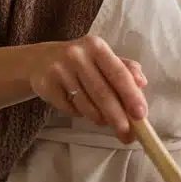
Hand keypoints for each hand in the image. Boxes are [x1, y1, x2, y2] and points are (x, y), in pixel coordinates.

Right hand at [26, 35, 147, 142]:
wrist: (39, 60)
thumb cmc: (81, 62)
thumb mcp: (102, 58)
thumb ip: (124, 68)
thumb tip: (142, 82)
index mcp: (97, 46)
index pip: (119, 74)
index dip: (131, 96)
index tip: (141, 115)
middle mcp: (77, 55)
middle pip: (103, 94)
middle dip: (118, 118)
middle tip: (128, 135)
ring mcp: (59, 70)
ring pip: (86, 105)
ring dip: (100, 118)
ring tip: (104, 120)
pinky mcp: (46, 85)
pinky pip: (70, 109)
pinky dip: (80, 114)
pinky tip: (81, 108)